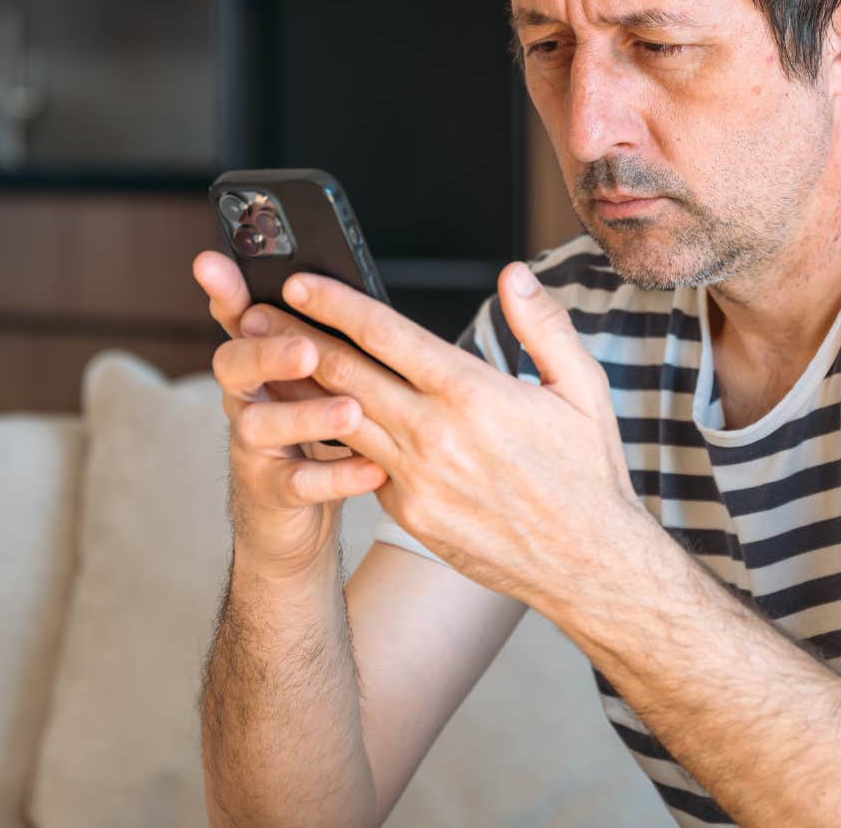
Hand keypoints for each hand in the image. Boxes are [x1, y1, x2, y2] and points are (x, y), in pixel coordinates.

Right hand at [192, 250, 386, 579]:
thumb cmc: (317, 431)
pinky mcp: (272, 492)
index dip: (223, 292)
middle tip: (307, 350)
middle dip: (267, 352)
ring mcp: (254, 446)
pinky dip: (336, 476)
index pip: (236, 316)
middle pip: (235, 364)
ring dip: (306, 415)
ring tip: (351, 411)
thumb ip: (328, 337)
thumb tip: (350, 287)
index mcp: (260, 360)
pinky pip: (299, 483)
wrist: (298, 515)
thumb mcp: (320, 377)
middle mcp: (247, 397)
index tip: (211, 263)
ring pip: (260, 425)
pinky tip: (372, 468)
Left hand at [270, 261, 650, 605]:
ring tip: (263, 360)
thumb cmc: (588, 472)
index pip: (386, 335)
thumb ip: (542, 326)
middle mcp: (434, 436)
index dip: (336, 304)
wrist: (587, 564)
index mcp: (473, 394)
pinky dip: (331, 437)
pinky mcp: (408, 514)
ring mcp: (415, 480)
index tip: (300, 282)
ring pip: (339, 421)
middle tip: (252, 311)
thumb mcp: (583, 388)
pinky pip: (362, 465)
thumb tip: (512, 276)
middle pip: (344, 374)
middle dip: (293, 338)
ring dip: (296, 388)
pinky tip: (309, 417)